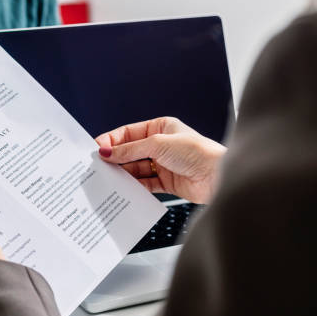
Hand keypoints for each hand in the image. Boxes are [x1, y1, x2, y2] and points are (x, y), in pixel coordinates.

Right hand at [95, 117, 225, 202]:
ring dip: (124, 173)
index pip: (129, 132)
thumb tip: (107, 151)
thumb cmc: (197, 152)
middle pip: (131, 151)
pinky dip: (135, 186)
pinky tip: (125, 188)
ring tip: (110, 178)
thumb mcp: (158, 145)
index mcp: (161, 127)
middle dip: (116, 158)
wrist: (218, 176)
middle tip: (100, 165)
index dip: (113, 140)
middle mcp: (161, 145)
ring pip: (137, 168)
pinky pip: (145, 183)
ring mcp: (164, 164)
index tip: (98, 149)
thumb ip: (130, 150)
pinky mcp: (167, 182)